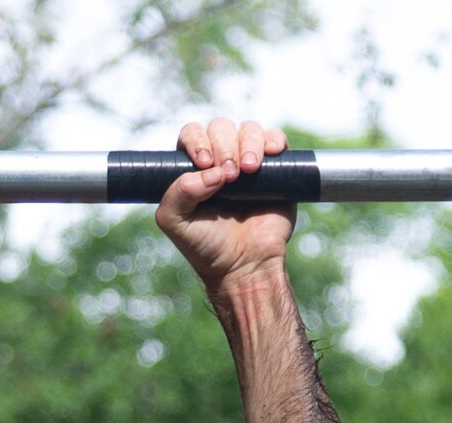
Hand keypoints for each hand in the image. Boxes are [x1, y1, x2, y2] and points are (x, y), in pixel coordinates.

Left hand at [156, 118, 293, 291]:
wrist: (244, 266)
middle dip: (224, 145)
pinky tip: (269, 155)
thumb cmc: (207, 247)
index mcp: (194, 170)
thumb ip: (176, 194)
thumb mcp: (176, 223)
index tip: (205, 163)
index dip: (197, 141)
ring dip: (248, 143)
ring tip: (248, 171)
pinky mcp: (275, 170)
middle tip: (229, 176)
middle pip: (220, 127)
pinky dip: (273, 141)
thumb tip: (209, 171)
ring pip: (248, 130)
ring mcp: (248, 163)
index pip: (191, 135)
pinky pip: (275, 140)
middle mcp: (221, 162)